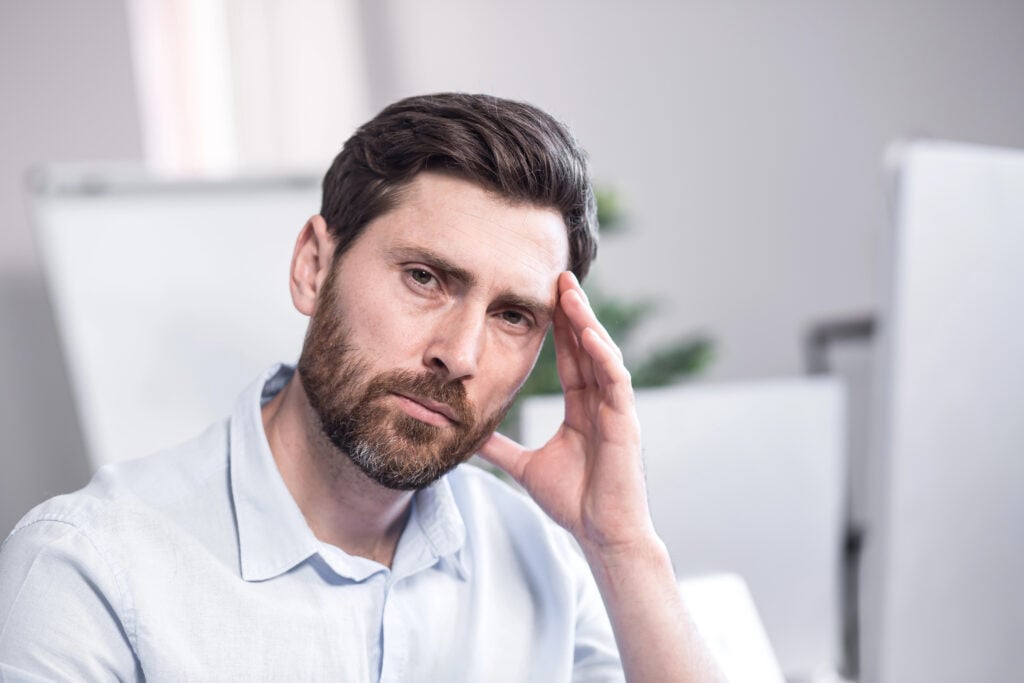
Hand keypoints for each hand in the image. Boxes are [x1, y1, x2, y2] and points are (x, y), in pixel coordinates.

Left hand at [479, 272, 655, 553]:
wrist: (599, 534)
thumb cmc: (573, 502)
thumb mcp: (526, 466)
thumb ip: (501, 448)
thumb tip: (470, 435)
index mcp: (582, 408)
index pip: (568, 357)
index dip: (557, 326)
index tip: (542, 295)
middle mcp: (601, 402)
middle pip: (585, 346)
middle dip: (573, 311)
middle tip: (557, 276)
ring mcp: (616, 409)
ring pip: (602, 354)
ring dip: (587, 322)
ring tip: (570, 292)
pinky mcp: (626, 422)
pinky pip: (616, 380)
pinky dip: (603, 355)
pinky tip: (588, 333)